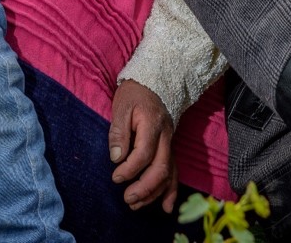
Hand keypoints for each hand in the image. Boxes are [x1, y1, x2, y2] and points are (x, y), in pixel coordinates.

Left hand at [108, 79, 176, 211]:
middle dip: (144, 187)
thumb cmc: (135, 94)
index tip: (115, 177)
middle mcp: (165, 136)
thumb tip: (116, 158)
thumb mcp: (122, 106)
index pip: (144, 153)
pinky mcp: (170, 148)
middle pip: (161, 167)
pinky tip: (167, 207)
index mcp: (152, 124)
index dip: (130, 169)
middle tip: (127, 199)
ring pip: (169, 173)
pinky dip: (171, 190)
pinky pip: (175, 171)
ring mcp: (170, 143)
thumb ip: (118, 132)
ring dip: (154, 193)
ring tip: (136, 205)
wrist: (154, 83)